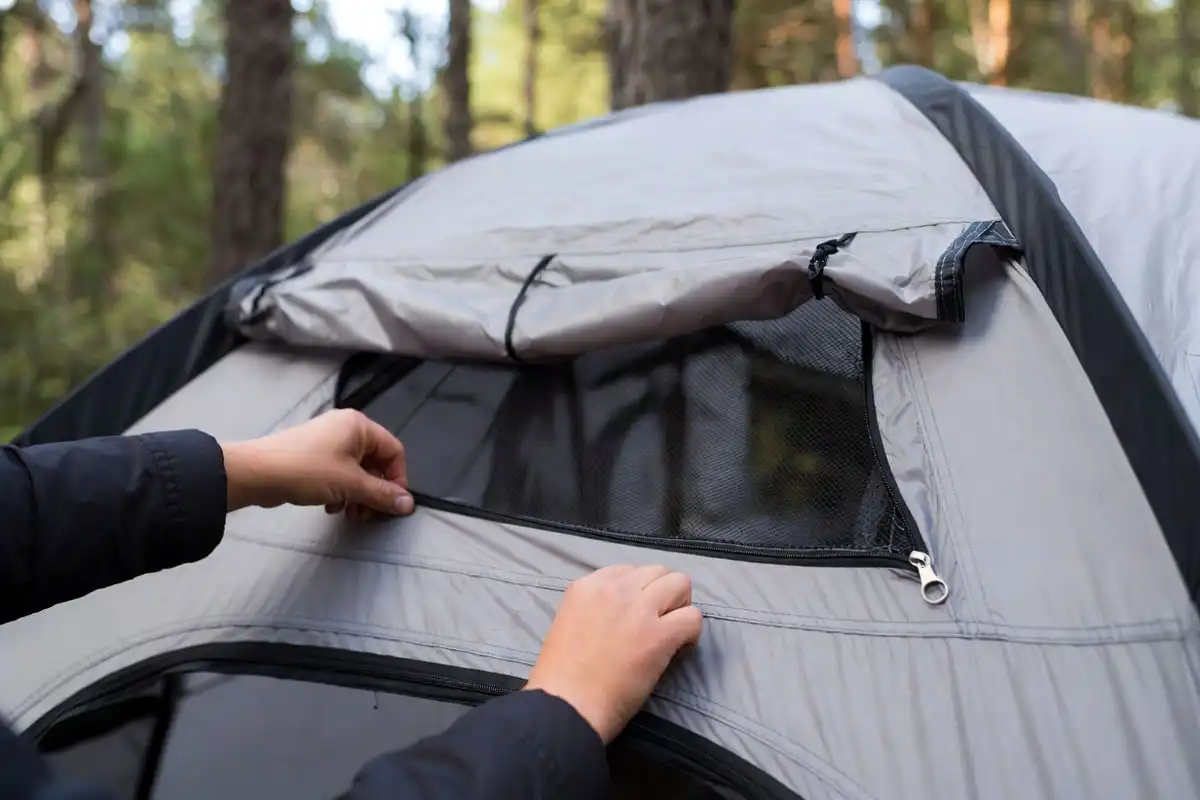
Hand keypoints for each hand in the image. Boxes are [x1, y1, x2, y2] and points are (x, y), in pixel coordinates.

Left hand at [221, 409, 414, 518]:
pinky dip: (341, 491)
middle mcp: (346, 429)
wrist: (258, 473)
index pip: (394, 451)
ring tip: (349, 514)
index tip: (392, 504)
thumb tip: (409, 505)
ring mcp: (329, 442)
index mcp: (359, 426)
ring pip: (357, 472)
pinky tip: (331, 507)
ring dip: (358, 495)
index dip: (398, 479)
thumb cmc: (307, 470)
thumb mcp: (351, 484)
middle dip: (374, 491)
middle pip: (376, 463)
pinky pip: (339, 474)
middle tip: (368, 514)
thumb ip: (382, 495)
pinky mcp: (314, 456)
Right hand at [524, 565, 702, 743]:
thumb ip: (595, 608)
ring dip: (681, 606)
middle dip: (664, 594)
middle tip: (660, 620)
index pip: (628, 571)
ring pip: (680, 584)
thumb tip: (626, 614)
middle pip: (658, 571)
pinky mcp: (659, 635)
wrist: (566, 706)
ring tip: (672, 630)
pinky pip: (693, 617)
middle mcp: (614, 590)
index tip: (637, 614)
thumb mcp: (569, 623)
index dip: (639, 592)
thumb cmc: (562, 677)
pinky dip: (691, 632)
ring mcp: (638, 609)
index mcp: (587, 587)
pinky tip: (680, 648)